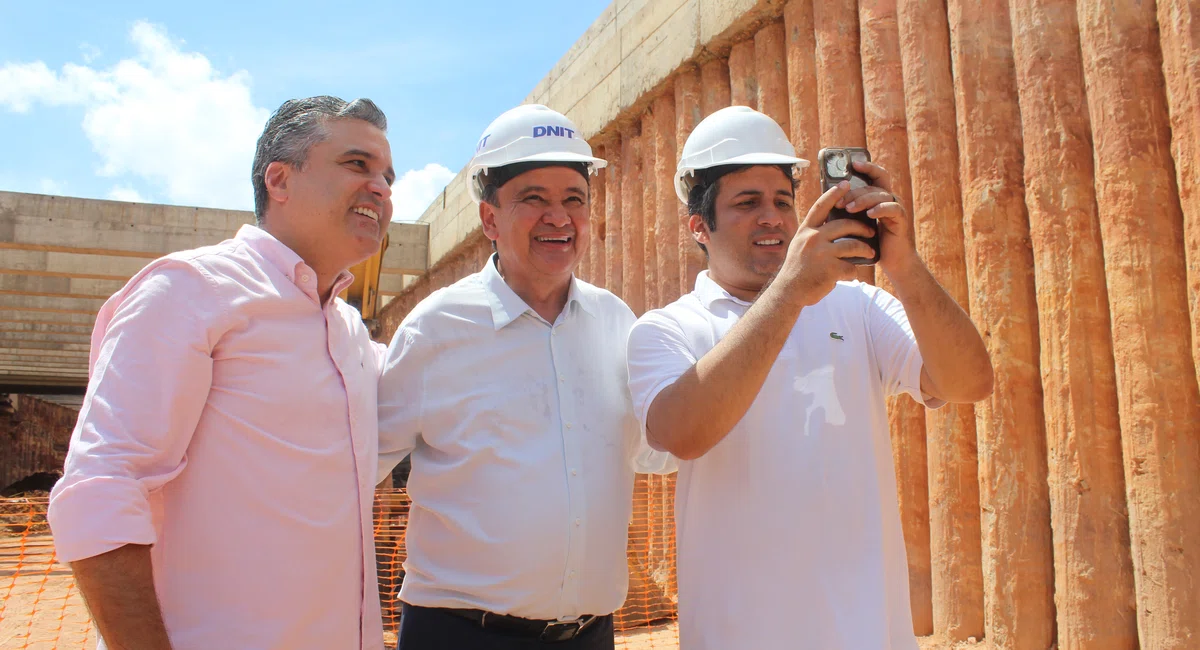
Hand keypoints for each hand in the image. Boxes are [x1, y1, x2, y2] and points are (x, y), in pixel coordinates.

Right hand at [778, 180, 878, 306]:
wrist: (788, 292)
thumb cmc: (797, 269)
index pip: (821, 206)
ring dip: (865, 249)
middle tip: (870, 231)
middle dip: (862, 228)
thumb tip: (833, 224)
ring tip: (870, 252)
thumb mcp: (799, 246)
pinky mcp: (830, 270)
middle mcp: (813, 239)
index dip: (834, 193)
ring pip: (853, 245)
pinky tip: (851, 274)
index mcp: (806, 231)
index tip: (846, 183)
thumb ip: (814, 234)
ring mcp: (821, 254)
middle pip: (845, 225)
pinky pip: (851, 266)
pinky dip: (854, 272)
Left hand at [836, 160, 918, 274]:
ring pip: (881, 195)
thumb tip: (830, 201)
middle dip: (855, 191)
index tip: (853, 163)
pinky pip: (893, 208)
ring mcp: (896, 209)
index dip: (867, 167)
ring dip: (864, 200)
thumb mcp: (858, 222)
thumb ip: (850, 210)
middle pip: (874, 185)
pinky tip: (870, 214)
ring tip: (849, 208)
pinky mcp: (901, 220)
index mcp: (879, 197)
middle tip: (840, 201)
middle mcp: (889, 199)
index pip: (876, 175)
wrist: (891, 261)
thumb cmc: (871, 241)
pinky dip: (881, 209)